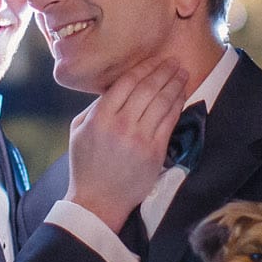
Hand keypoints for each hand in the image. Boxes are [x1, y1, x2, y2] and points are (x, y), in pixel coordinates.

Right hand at [66, 57, 187, 230]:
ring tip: (182, 72)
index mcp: (100, 117)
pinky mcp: (155, 152)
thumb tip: (117, 88)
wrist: (98, 201)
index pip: (126, 83)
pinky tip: (182, 94)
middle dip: (163, 71)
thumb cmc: (86, 165)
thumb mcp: (79, 130)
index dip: (143, 68)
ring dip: (175, 84)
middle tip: (173, 61)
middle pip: (147, 88)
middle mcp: (121, 124)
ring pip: (162, 102)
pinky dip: (178, 104)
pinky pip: (169, 121)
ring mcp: (140, 138)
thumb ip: (96, 107)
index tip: (153, 60)